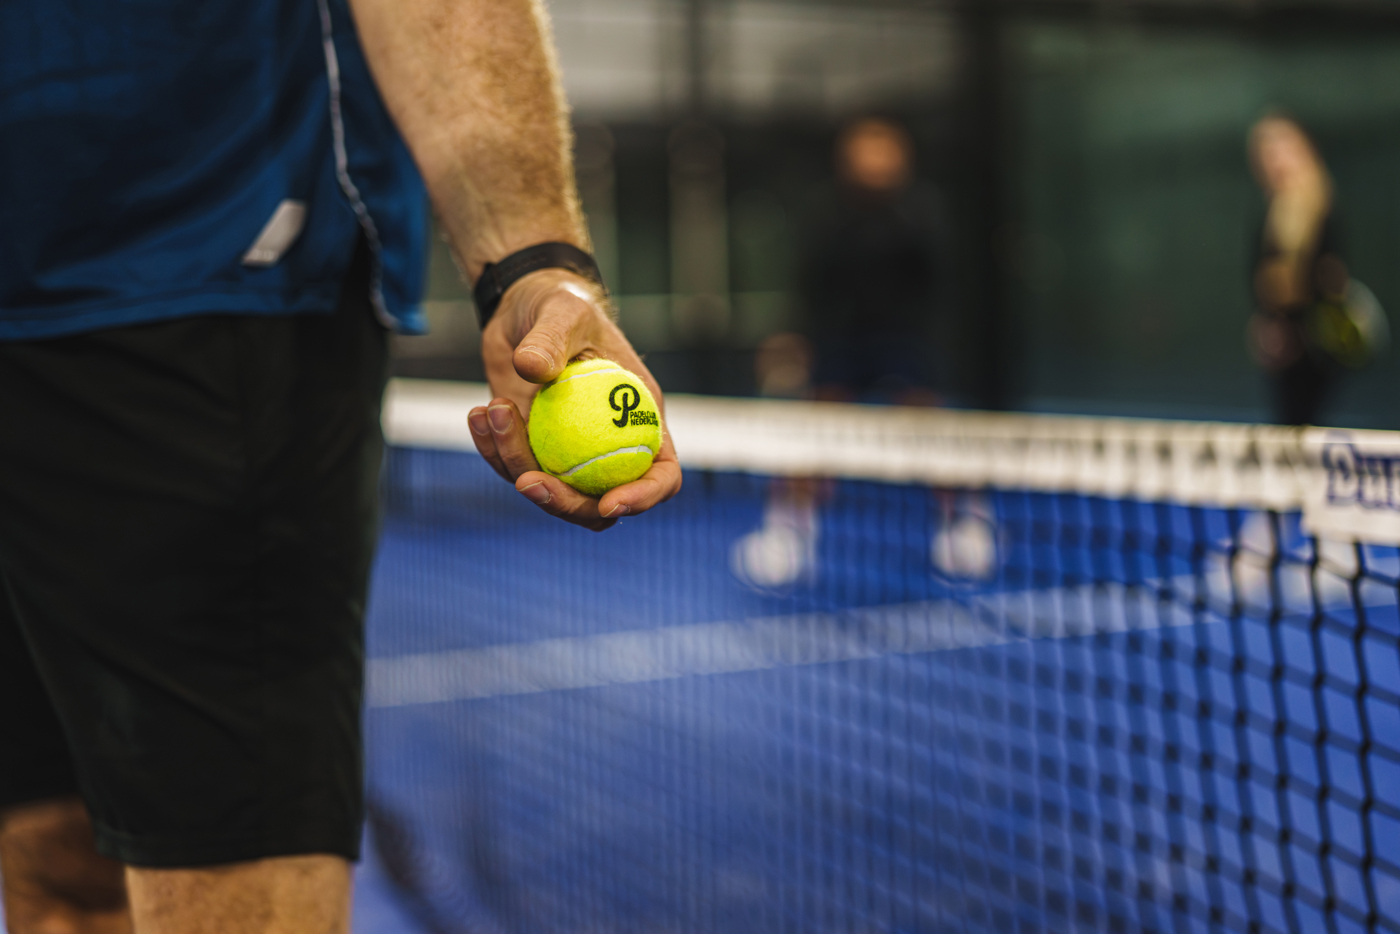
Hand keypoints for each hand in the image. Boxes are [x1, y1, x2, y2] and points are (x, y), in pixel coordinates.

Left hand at [468, 270, 681, 530]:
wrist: (523, 309)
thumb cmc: (560, 306)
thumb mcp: (561, 311)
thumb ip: (550, 339)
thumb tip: (531, 369)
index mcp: (640, 419)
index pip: (662, 474)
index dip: (643, 497)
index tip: (609, 502)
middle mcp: (611, 444)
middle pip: (600, 504)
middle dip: (565, 502)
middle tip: (526, 480)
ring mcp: (570, 453)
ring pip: (551, 491)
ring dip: (516, 464)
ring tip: (493, 410)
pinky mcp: (533, 449)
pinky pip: (514, 467)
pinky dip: (494, 448)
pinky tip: (479, 414)